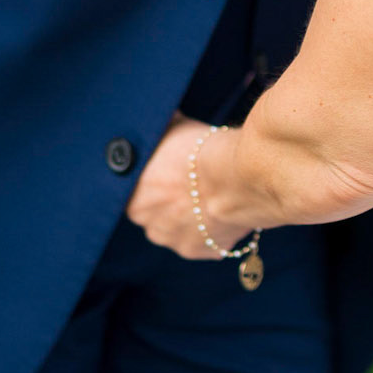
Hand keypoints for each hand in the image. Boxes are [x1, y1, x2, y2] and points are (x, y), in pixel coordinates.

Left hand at [125, 113, 253, 260]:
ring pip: (179, 229)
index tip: (165, 173)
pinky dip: (213, 228)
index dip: (151, 182)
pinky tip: (223, 207)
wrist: (238, 176)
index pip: (133, 195)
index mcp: (134, 200)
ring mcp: (178, 242)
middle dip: (169, 202)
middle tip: (189, 182)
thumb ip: (158, 134)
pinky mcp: (206, 251)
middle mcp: (151, 227)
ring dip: (189, 216)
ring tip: (208, 194)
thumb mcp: (171, 130)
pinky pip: (206, 240)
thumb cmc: (201, 150)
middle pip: (155, 215)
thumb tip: (153, 120)